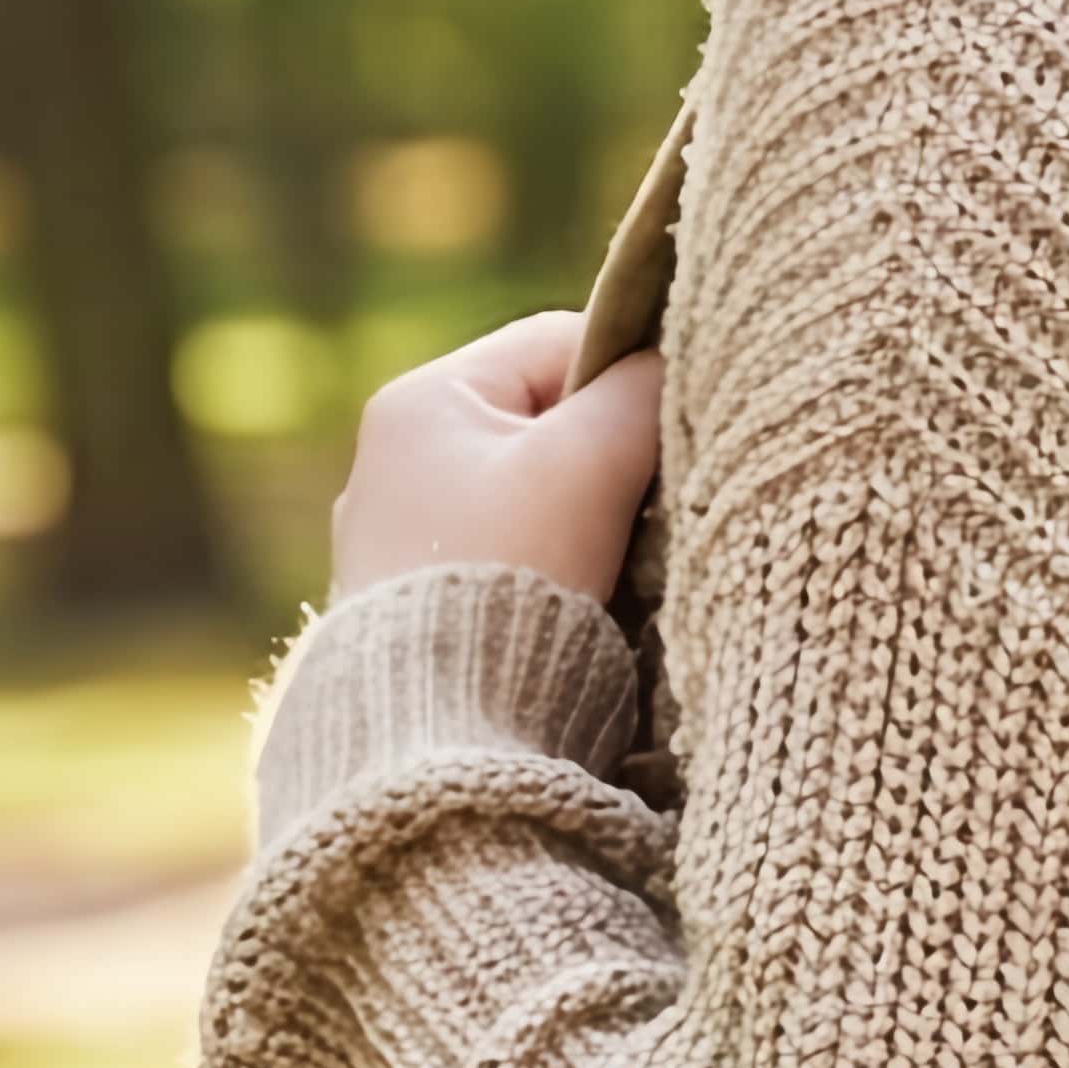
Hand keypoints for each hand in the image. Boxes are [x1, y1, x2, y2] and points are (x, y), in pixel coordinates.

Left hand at [330, 309, 662, 605]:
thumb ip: (641, 394)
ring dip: (585, 514)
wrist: (441, 725)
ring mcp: (399, 535)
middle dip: (608, 452)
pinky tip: (583, 598)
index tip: (676, 426)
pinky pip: (507, 551)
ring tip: (622, 557)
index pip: (558, 343)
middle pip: (543, 419)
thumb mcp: (590, 463)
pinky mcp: (416, 600)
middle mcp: (392, 459)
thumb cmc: (512, 572)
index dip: (632, 373)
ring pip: (530, 490)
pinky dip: (553, 564)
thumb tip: (673, 361)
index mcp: (419, 401)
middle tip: (655, 498)